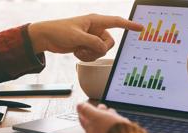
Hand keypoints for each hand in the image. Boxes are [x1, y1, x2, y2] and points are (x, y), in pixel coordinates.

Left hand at [28, 14, 142, 60]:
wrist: (46, 37)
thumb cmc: (59, 31)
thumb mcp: (76, 37)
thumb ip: (92, 42)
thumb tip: (103, 48)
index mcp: (95, 21)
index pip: (116, 22)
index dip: (129, 25)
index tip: (141, 28)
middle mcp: (95, 29)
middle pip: (109, 43)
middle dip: (98, 49)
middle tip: (85, 48)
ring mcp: (91, 38)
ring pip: (101, 51)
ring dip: (90, 54)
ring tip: (78, 50)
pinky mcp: (86, 46)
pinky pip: (94, 55)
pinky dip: (86, 56)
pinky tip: (76, 52)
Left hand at [77, 103, 130, 132]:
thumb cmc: (110, 129)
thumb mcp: (96, 115)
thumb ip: (87, 110)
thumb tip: (79, 105)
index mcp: (90, 130)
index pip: (83, 120)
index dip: (83, 111)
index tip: (84, 106)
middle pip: (94, 121)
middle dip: (98, 112)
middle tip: (101, 106)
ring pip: (104, 123)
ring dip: (107, 115)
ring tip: (111, 111)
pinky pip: (112, 127)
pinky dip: (114, 121)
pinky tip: (117, 118)